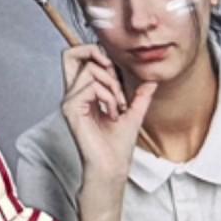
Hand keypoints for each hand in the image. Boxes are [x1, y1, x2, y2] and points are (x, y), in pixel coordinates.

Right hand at [58, 43, 156, 188]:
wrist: (113, 166)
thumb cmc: (118, 145)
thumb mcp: (134, 113)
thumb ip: (140, 95)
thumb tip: (151, 79)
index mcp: (83, 92)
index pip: (78, 57)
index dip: (96, 54)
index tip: (115, 72)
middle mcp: (73, 94)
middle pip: (72, 53)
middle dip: (98, 57)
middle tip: (114, 79)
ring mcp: (70, 100)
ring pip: (90, 70)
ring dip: (112, 86)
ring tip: (118, 107)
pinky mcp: (71, 108)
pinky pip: (91, 86)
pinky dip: (108, 97)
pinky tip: (112, 113)